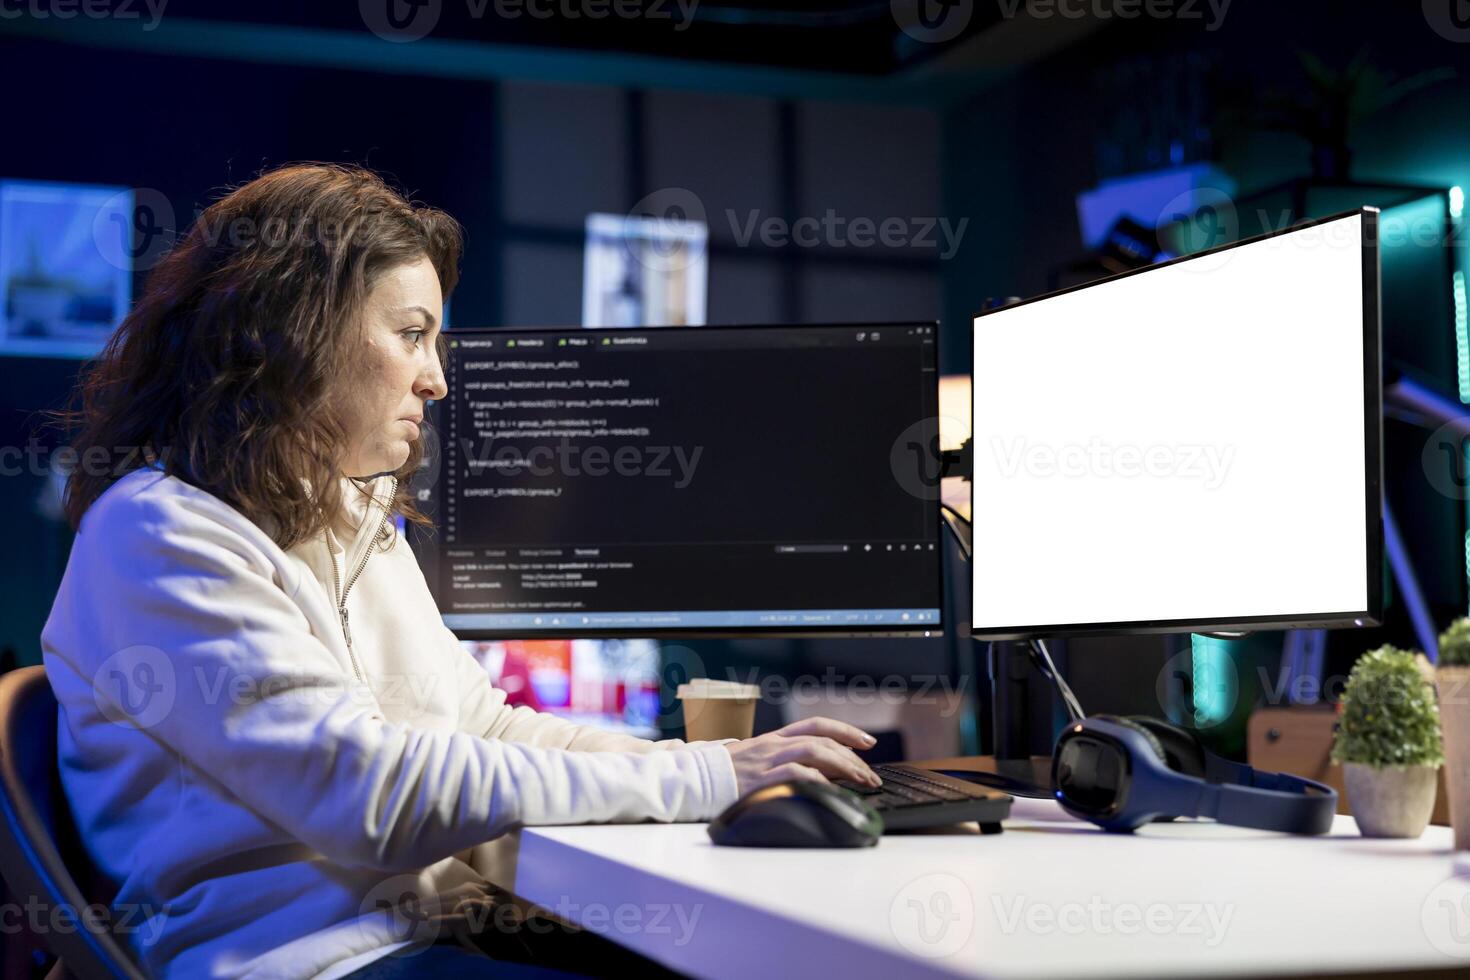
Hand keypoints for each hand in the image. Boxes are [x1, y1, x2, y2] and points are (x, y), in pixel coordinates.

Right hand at [724, 717, 881, 796]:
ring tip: (860, 781)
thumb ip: (782, 763)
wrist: (693, 781)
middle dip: (852, 757)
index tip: (867, 742)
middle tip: (870, 775)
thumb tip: (817, 774)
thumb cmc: (724, 776)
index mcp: (773, 739)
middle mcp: (773, 745)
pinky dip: (817, 780)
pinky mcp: (760, 780)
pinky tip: (831, 790)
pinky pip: (795, 774)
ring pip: (814, 751)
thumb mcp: (755, 762)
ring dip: (843, 765)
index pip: (815, 725)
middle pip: (821, 740)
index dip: (844, 731)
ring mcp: (766, 761)